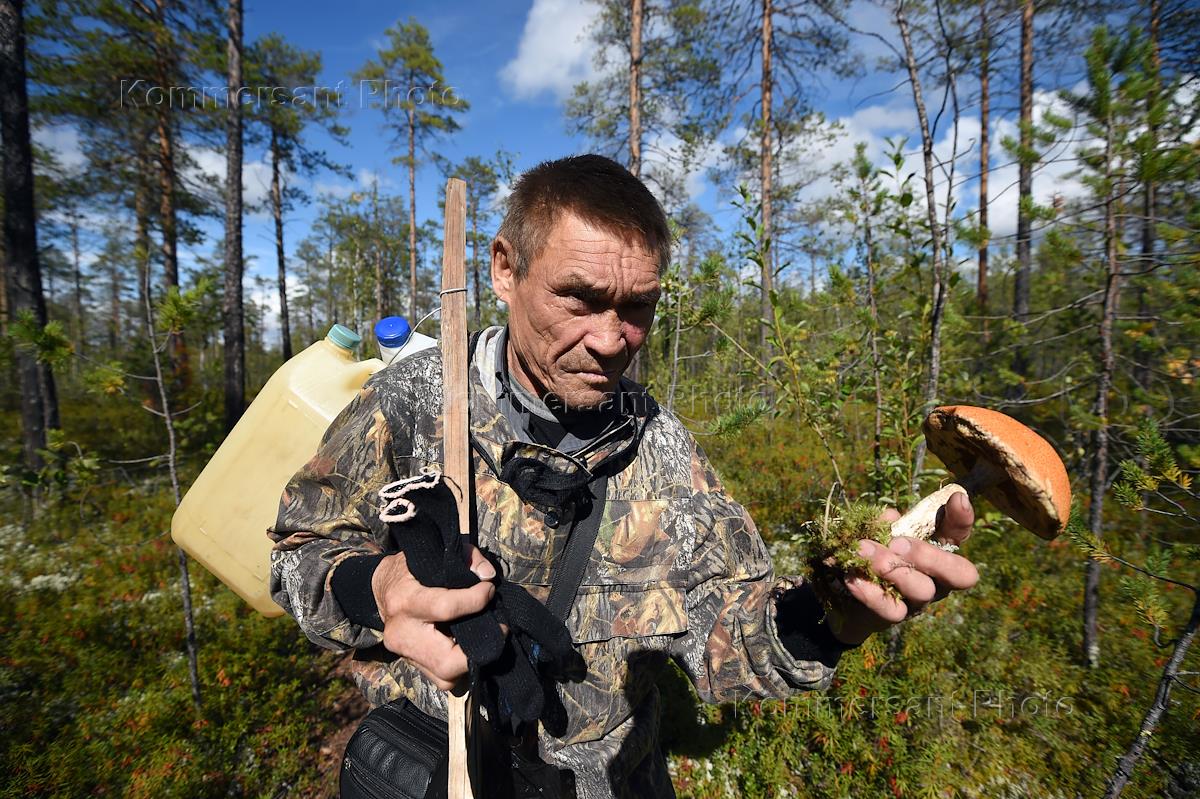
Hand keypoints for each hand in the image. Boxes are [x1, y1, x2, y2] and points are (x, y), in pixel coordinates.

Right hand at [371, 544, 496, 690]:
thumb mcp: (435, 553)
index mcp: (405, 601)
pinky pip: (441, 678)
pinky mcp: (411, 666)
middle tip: (496, 629)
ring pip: (445, 677)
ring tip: (481, 637)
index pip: (446, 608)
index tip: (489, 589)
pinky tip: (466, 646)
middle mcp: (402, 633)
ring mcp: (405, 654)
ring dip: (470, 661)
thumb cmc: (412, 569)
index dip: (476, 600)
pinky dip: (459, 666)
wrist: (382, 591)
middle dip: (476, 650)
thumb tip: (488, 576)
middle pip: (446, 661)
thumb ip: (466, 557)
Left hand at [829, 492, 979, 646]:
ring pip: (923, 590)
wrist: (845, 592)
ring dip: (892, 568)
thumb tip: (890, 518)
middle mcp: (938, 577)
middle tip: (897, 543)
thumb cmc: (871, 553)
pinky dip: (871, 592)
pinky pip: (892, 609)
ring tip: (864, 551)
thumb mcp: (878, 533)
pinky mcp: (898, 616)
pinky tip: (854, 578)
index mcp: (937, 549)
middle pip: (959, 573)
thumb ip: (887, 524)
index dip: (962, 518)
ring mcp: (920, 600)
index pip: (958, 534)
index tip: (957, 498)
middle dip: (930, 555)